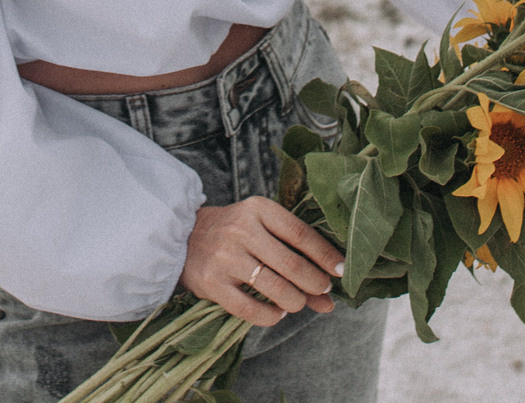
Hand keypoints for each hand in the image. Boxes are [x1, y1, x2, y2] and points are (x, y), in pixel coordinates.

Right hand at [180, 199, 342, 327]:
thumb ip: (294, 255)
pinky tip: (277, 312)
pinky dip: (271, 316)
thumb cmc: (234, 232)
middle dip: (315, 283)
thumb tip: (330, 297)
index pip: (301, 234)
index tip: (341, 270)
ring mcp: (226, 258)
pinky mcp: (213, 284)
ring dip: (296, 302)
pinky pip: (251, 310)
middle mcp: (242, 231)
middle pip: (292, 264)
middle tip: (322, 291)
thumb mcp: (262, 229)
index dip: (325, 255)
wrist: (183, 238)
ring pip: (276, 289)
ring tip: (298, 302)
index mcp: (258, 209)